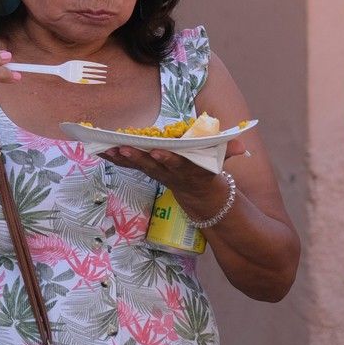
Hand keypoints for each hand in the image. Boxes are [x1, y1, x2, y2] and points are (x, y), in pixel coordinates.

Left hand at [100, 137, 249, 200]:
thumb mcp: (221, 162)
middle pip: (152, 166)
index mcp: (188, 168)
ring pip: (137, 166)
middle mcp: (170, 173)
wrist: (201, 197)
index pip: (178, 164)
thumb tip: (242, 147)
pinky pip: (131, 165)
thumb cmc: (210, 171)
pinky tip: (101, 150)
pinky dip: (116, 158)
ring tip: (105, 148)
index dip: (168, 159)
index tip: (157, 152)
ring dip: (121, 158)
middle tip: (122, 148)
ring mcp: (158, 174)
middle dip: (137, 157)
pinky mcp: (149, 172)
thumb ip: (229, 151)